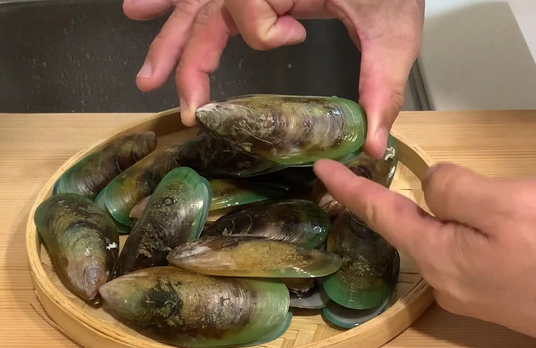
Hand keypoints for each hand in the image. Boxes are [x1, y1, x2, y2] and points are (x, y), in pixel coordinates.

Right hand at [124, 0, 425, 157]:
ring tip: (148, 73)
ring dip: (170, 37)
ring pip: (200, 4)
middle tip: (185, 104)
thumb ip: (380, 86)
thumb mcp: (392, 32)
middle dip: (190, 58)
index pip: (246, 1)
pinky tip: (144, 9)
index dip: (263, 26)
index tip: (297, 33)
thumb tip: (371, 144)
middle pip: (209, 11)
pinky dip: (176, 4)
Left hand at [314, 159, 535, 347]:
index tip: (323, 170)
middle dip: (394, 200)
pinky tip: (494, 221)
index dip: (349, 188)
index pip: (381, 215)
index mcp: (441, 257)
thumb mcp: (507, 202)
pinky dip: (471, 230)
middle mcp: (451, 284)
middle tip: (381, 168)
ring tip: (460, 189)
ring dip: (443, 214)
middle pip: (412, 231)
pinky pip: (474, 254)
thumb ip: (455, 191)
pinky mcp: (508, 298)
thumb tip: (432, 185)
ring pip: (446, 241)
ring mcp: (480, 296)